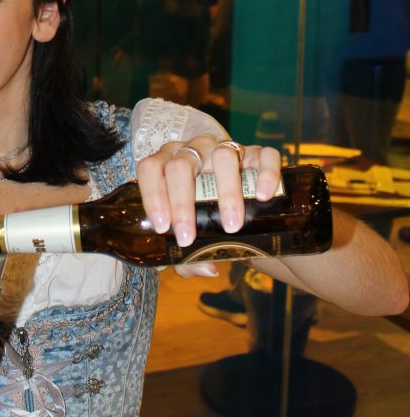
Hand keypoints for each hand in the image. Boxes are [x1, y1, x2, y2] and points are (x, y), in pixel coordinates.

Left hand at [136, 135, 281, 253]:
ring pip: (223, 156)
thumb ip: (188, 256)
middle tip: (188, 237)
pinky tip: (263, 196)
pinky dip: (266, 173)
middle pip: (181, 165)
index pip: (151, 169)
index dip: (152, 195)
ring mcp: (226, 148)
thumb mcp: (189, 230)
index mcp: (168, 162)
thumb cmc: (201, 213)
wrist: (235, 192)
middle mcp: (194, 150)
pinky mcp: (258, 153)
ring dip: (226, 193)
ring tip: (232, 225)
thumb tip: (207, 268)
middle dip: (182, 203)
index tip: (163, 228)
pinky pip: (265, 155)